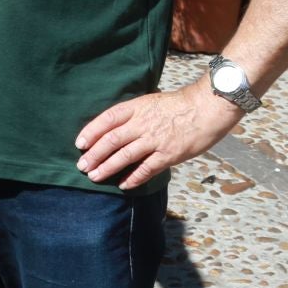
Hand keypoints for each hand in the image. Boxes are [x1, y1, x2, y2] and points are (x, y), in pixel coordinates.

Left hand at [74, 81, 238, 189]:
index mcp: (136, 107)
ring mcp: (155, 140)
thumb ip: (134, 114)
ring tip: (94, 176)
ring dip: (107, 167)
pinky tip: (123, 184)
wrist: (207, 107)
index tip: (80, 143)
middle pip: (111, 140)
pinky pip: (147, 168)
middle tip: (82, 166)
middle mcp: (142, 123)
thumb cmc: (180, 104)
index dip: (91, 131)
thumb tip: (116, 128)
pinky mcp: (169, 154)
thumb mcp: (151, 102)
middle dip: (94, 154)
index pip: (107, 119)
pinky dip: (133, 178)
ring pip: (124, 155)